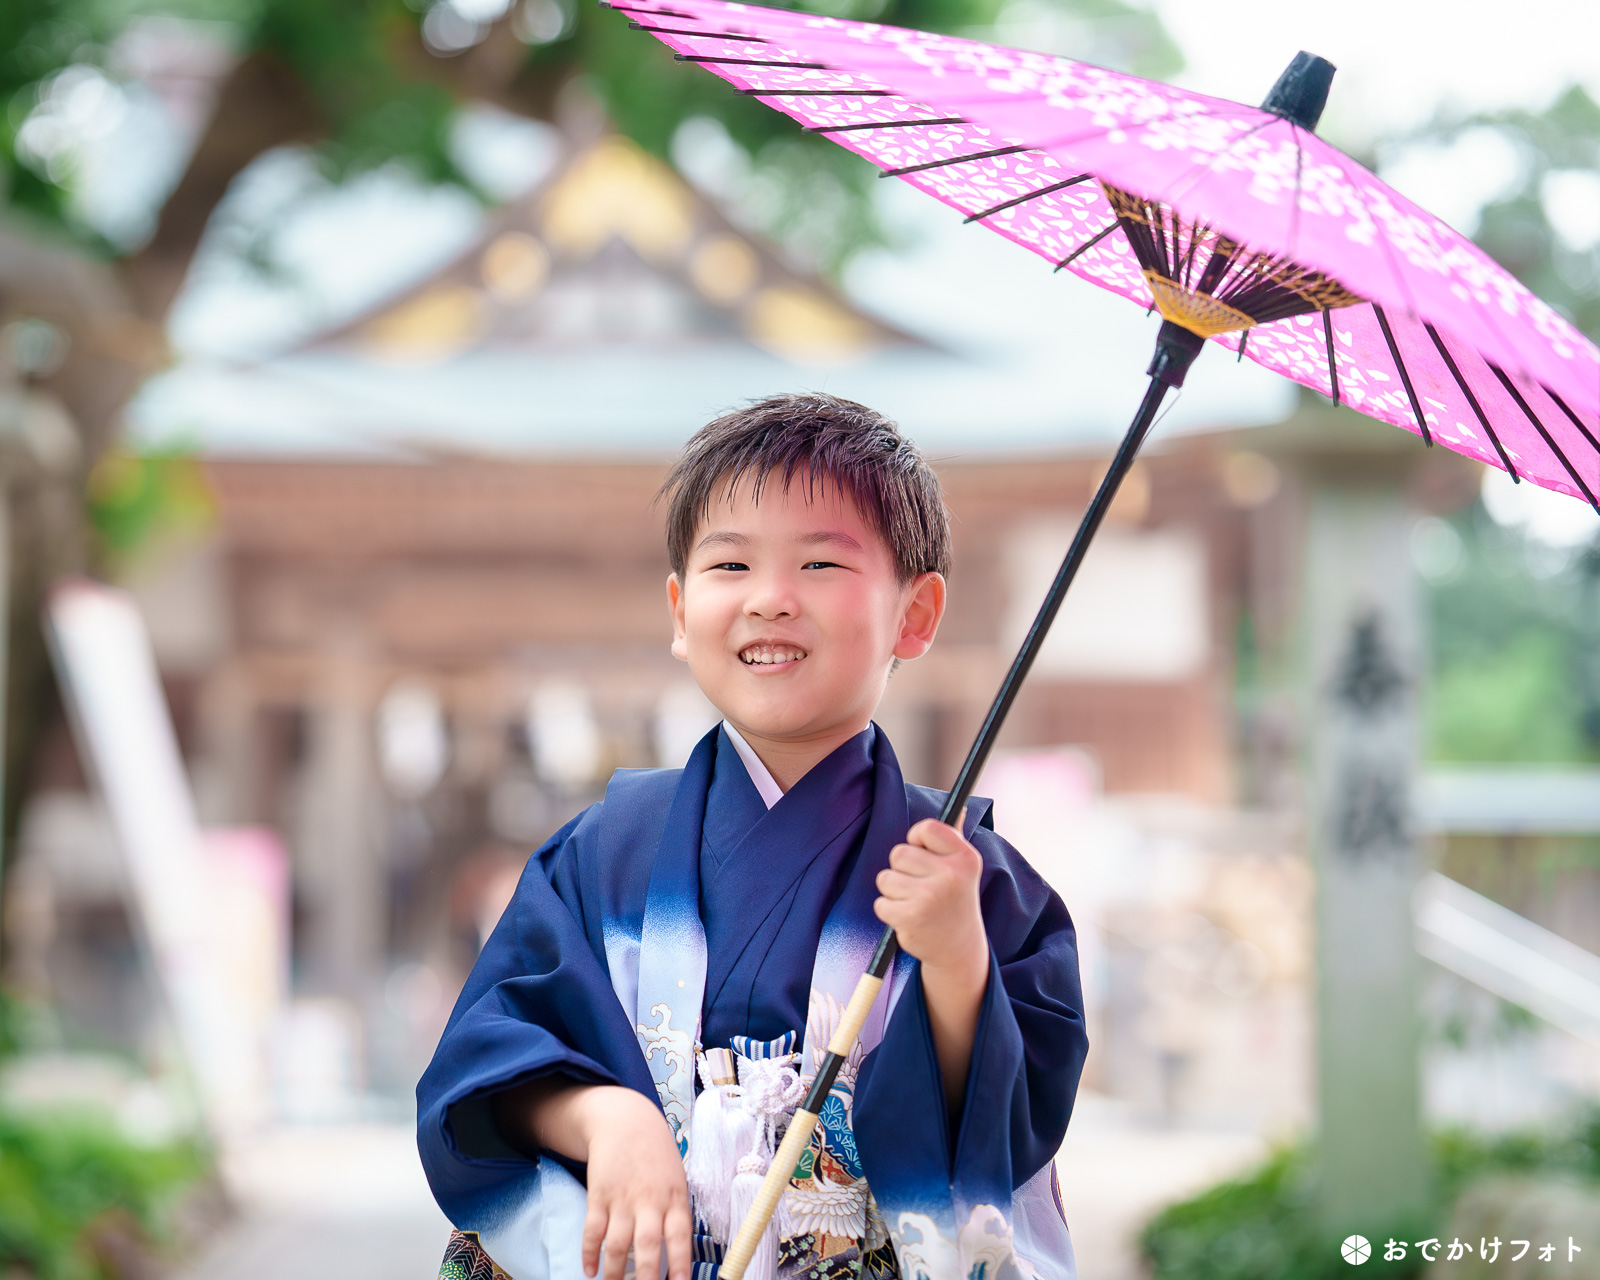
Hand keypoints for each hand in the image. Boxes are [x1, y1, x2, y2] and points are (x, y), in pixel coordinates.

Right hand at [495, 1081, 691, 1279]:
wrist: (626, 1121)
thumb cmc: (656, 1156)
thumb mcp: (677, 1179)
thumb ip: (675, 1213)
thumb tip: (674, 1255)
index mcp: (675, 1198)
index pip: (680, 1237)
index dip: (679, 1264)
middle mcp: (650, 1201)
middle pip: (647, 1247)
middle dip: (644, 1279)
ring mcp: (622, 1198)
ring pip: (617, 1245)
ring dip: (614, 1273)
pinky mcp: (599, 1195)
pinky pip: (592, 1231)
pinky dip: (589, 1254)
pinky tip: (589, 1270)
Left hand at [874, 819, 989, 1113]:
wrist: (958, 949)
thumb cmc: (955, 900)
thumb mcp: (963, 868)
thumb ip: (954, 837)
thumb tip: (956, 806)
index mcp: (965, 857)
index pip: (925, 828)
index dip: (917, 840)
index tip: (924, 854)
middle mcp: (950, 875)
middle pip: (898, 853)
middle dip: (902, 870)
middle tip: (921, 887)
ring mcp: (931, 896)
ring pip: (885, 878)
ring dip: (893, 892)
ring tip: (915, 904)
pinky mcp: (912, 917)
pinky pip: (881, 902)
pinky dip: (889, 911)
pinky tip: (910, 919)